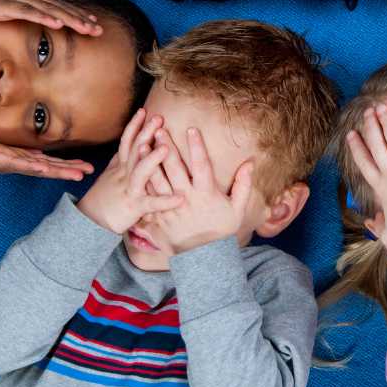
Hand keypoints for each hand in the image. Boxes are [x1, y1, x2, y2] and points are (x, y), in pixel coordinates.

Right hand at [0, 0, 102, 35]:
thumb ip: (26, 2)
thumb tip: (46, 2)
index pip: (58, 6)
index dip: (76, 14)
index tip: (93, 23)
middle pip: (60, 8)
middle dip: (81, 20)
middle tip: (100, 30)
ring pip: (50, 11)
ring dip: (70, 20)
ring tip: (88, 29)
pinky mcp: (5, 6)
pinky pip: (28, 13)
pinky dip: (45, 19)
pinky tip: (58, 25)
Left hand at [0, 126, 93, 180]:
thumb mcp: (0, 147)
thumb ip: (20, 150)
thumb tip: (40, 152)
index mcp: (16, 161)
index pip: (47, 163)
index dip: (67, 166)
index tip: (87, 167)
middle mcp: (13, 164)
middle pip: (46, 168)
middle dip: (68, 170)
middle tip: (90, 172)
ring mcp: (3, 162)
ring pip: (35, 167)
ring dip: (56, 171)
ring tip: (75, 173)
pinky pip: (14, 161)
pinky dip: (29, 164)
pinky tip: (43, 166)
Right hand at [77, 111, 183, 234]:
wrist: (91, 222)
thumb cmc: (103, 198)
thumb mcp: (110, 175)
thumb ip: (119, 160)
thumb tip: (126, 144)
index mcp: (121, 167)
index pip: (127, 142)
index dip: (134, 126)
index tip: (143, 110)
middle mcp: (124, 175)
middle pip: (135, 150)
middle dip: (146, 133)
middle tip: (158, 117)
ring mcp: (129, 190)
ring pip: (140, 173)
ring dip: (152, 160)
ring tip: (166, 148)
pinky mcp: (134, 207)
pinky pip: (151, 204)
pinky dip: (166, 201)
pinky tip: (181, 198)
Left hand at [144, 125, 254, 251]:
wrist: (204, 257)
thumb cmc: (222, 231)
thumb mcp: (238, 209)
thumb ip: (244, 185)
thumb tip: (250, 163)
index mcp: (206, 194)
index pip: (202, 165)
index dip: (196, 146)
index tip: (191, 129)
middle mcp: (187, 198)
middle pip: (175, 168)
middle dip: (167, 147)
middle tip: (159, 129)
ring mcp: (172, 207)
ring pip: (158, 180)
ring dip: (149, 162)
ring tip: (142, 144)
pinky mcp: (161, 216)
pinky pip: (150, 197)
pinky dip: (143, 182)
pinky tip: (136, 169)